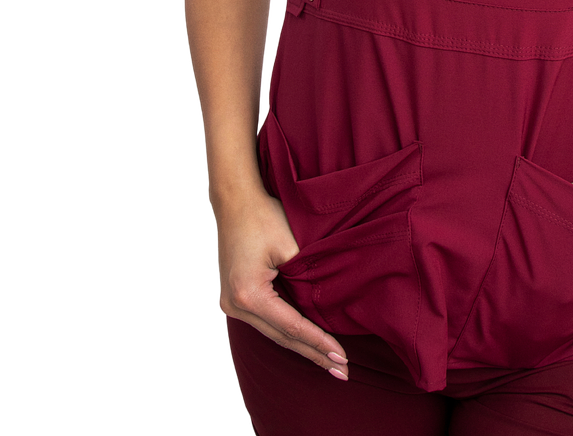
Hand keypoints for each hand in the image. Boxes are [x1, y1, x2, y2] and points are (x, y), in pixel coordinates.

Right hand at [214, 184, 348, 379]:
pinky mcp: (233, 298)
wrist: (235, 200)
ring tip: (329, 363)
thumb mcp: (291, 246)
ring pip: (273, 332)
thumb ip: (306, 279)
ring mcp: (230, 304)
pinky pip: (265, 321)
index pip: (292, 327)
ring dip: (301, 347)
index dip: (319, 343)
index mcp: (249, 295)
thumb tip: (328, 308)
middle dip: (313, 354)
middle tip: (342, 372)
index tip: (342, 359)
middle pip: (281, 337)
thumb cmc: (264, 217)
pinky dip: (287, 332)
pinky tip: (306, 343)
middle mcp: (234, 305)